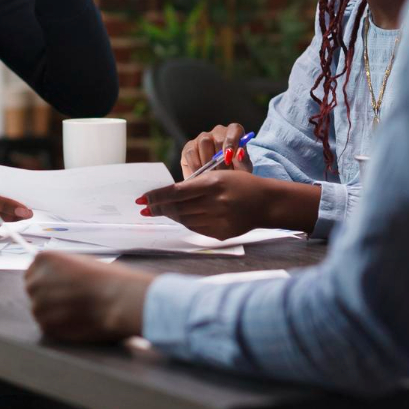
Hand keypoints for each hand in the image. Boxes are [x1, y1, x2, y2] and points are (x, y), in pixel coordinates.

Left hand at [25, 250, 153, 342]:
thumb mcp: (81, 262)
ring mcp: (38, 305)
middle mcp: (36, 281)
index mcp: (44, 259)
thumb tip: (56, 279)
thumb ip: (62, 270)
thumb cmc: (107, 278)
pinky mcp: (46, 325)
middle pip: (33, 290)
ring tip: (77, 310)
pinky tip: (78, 320)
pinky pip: (48, 325)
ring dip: (54, 311)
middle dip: (47, 295)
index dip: (47, 279)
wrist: (118, 299)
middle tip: (69, 299)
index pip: (33, 271)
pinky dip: (60, 325)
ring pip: (40, 310)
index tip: (60, 284)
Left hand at [138, 170, 270, 239]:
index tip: (142, 199)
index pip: (176, 192)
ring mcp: (218, 220)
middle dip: (159, 208)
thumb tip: (168, 194)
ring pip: (184, 220)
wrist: (265, 202)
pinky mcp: (221, 232)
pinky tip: (181, 217)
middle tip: (145, 208)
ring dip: (171, 215)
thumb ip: (195, 185)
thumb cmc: (240, 185)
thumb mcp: (218, 176)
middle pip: (178, 208)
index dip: (157, 196)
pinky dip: (186, 222)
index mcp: (213, 184)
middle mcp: (215, 203)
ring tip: (162, 211)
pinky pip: (196, 228)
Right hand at [180, 123, 254, 179]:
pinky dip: (195, 165)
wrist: (219, 182)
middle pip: (218, 139)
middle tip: (222, 174)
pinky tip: (200, 175)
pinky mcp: (189, 147)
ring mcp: (202, 138)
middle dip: (220, 159)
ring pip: (204, 143)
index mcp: (234, 134)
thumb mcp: (243, 170)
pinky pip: (191, 153)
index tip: (230, 156)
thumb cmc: (234, 172)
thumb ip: (243, 162)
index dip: (232, 141)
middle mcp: (218, 132)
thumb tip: (239, 153)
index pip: (235, 130)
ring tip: (211, 175)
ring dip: (208, 162)